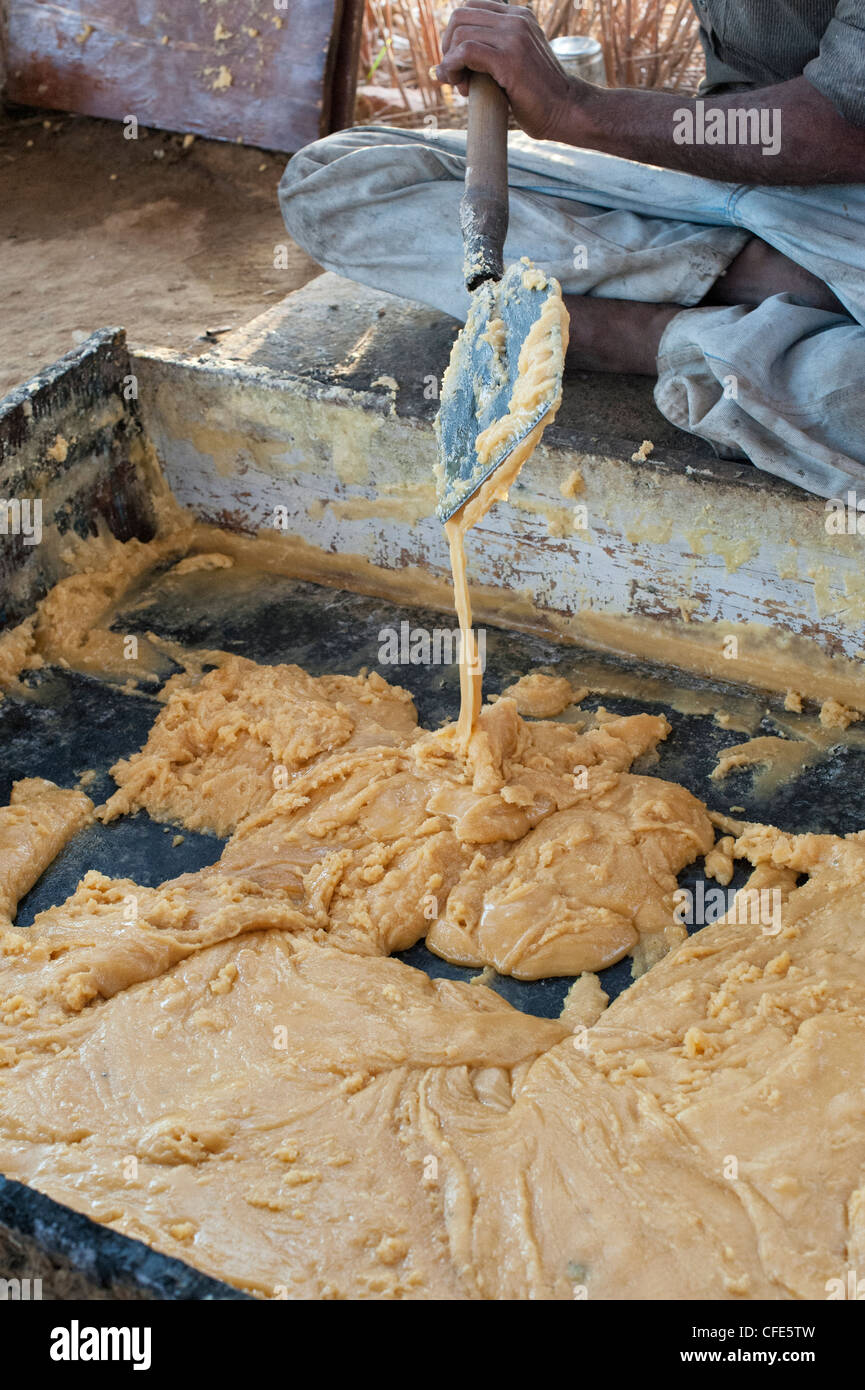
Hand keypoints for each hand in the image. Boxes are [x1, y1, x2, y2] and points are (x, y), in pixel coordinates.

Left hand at [437, 1, 576, 140]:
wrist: (565, 110)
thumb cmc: (537, 96)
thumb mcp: (512, 64)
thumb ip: (487, 55)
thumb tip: (441, 66)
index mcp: (517, 16)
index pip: (469, 9)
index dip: (455, 36)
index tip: (460, 64)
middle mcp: (516, 20)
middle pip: (459, 18)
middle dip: (448, 48)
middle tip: (456, 76)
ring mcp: (513, 36)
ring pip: (459, 34)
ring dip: (450, 62)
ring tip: (462, 86)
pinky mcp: (509, 58)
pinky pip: (466, 52)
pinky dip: (453, 67)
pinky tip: (459, 84)